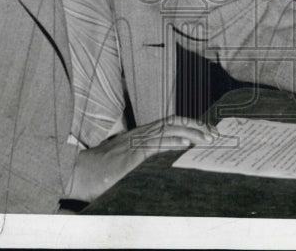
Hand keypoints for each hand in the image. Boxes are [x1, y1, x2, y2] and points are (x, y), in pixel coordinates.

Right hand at [66, 116, 216, 202]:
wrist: (80, 173)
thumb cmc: (102, 170)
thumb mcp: (127, 159)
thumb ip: (143, 157)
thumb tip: (162, 163)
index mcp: (141, 134)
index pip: (170, 122)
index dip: (191, 124)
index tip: (207, 131)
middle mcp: (140, 134)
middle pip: (173, 122)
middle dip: (197, 127)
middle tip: (214, 135)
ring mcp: (135, 143)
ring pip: (167, 131)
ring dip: (190, 133)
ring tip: (206, 139)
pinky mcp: (131, 155)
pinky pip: (154, 145)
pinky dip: (172, 143)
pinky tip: (185, 145)